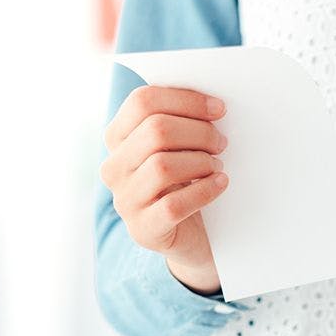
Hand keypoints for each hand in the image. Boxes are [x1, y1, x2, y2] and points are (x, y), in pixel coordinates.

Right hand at [100, 86, 228, 294]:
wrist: (185, 235)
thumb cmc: (183, 183)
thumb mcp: (174, 148)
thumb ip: (178, 122)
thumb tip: (210, 103)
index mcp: (116, 138)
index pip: (142, 102)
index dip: (185, 100)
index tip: (218, 108)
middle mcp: (113, 168)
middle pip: (156, 131)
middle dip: (199, 132)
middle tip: (222, 142)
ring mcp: (125, 201)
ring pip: (163, 166)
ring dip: (201, 162)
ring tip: (217, 166)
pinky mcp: (144, 229)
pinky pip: (174, 205)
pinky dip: (204, 191)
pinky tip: (221, 183)